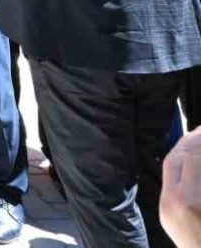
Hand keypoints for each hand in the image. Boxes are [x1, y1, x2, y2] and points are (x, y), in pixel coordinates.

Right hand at [163, 126, 200, 247]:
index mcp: (170, 202)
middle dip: (198, 140)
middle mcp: (184, 201)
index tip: (196, 132)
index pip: (173, 162)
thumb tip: (188, 159)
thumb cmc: (194, 241)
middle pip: (189, 158)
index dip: (185, 142)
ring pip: (200, 162)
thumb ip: (177, 188)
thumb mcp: (172, 217)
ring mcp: (199, 202)